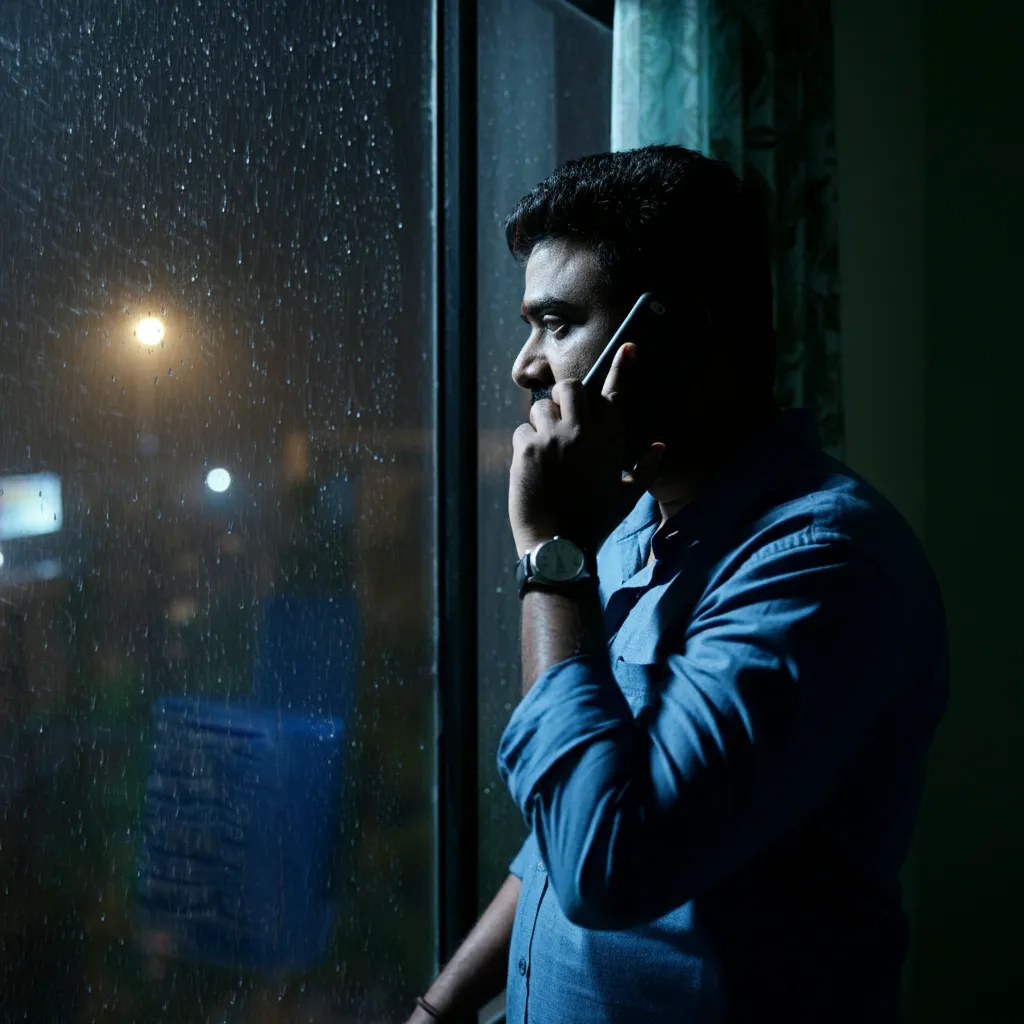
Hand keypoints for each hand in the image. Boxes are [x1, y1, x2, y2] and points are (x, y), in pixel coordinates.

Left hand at [509, 342, 664, 557]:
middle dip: (566, 398)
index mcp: (611, 441)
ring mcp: (553, 439)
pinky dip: (525, 445)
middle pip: (571, 387)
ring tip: (546, 451)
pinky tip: (532, 468)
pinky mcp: (526, 449)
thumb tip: (662, 446)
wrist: (559, 546)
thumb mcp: (629, 496)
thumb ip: (647, 468)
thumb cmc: (595, 522)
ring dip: (542, 423)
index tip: (628, 347)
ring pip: (541, 407)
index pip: (616, 395)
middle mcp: (583, 433)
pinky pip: (522, 431)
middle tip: (563, 420)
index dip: (622, 368)